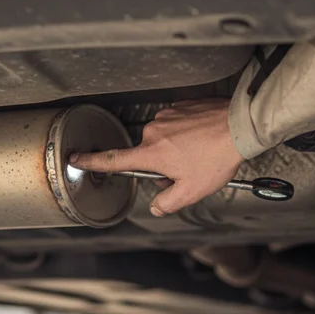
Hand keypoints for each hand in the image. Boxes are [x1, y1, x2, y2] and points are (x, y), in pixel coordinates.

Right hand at [69, 99, 243, 216]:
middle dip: (162, 166)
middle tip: (186, 171)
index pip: (113, 160)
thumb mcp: (191, 191)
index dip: (91, 161)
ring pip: (163, 140)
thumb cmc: (216, 157)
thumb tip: (157, 207)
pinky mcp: (181, 107)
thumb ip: (168, 203)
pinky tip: (202, 140)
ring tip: (199, 154)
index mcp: (151, 153)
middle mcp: (154, 132)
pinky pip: (176, 125)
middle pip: (147, 154)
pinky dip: (186, 135)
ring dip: (175, 150)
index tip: (76, 158)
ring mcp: (167, 116)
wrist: (238, 126)